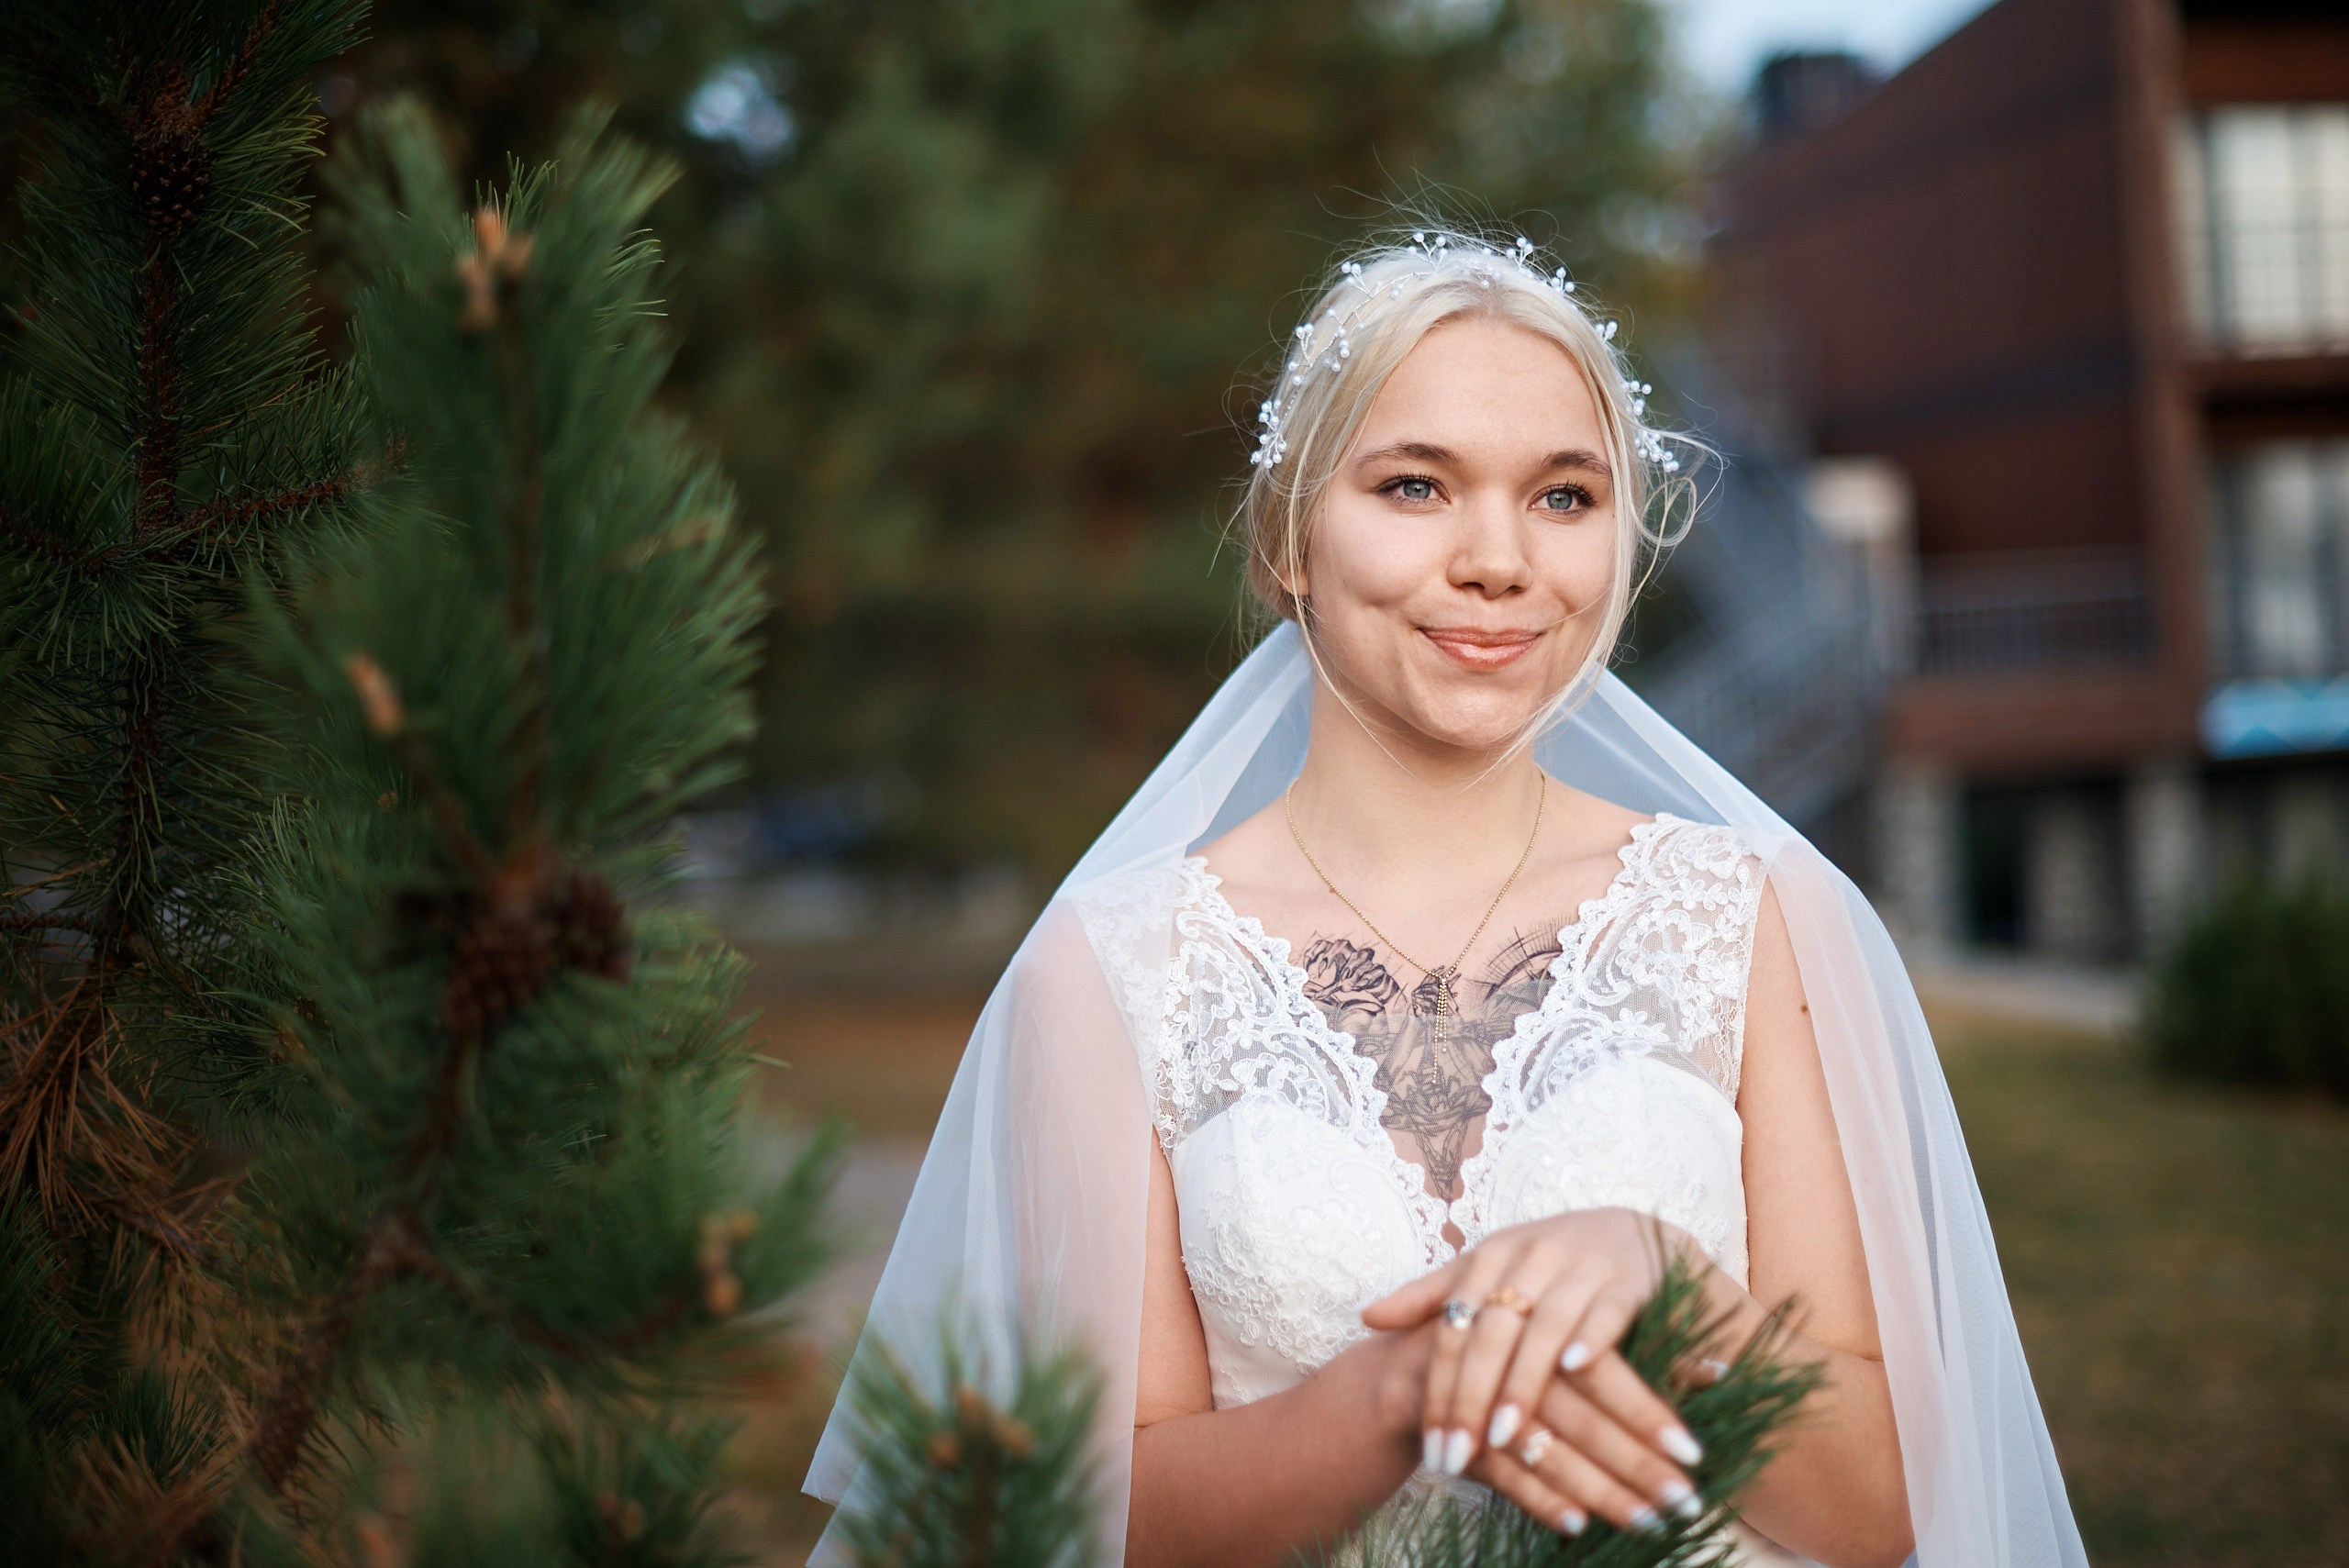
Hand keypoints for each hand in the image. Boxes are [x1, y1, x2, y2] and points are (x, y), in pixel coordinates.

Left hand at [1359, 1207, 1709, 1531]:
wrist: (1630, 1233)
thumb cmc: (1547, 1263)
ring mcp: (1579, 1266)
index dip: (1437, 1390)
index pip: (1452, 1332)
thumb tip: (1368, 1317)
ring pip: (1542, 1328)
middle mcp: (1530, 1257)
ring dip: (1521, 1382)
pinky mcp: (1626, 1279)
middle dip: (1469, 1401)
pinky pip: (1604, 1309)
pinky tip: (1573, 1370)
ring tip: (1503, 1435)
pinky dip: (1589, 1337)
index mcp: (1489, 1257)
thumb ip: (1432, 1294)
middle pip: (1490, 1335)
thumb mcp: (1488, 1268)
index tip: (1429, 1449)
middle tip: (1456, 1459)